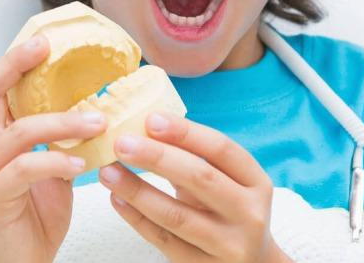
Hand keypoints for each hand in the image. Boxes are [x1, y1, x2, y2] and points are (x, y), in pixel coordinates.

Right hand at [0, 36, 108, 262]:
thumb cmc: (32, 221)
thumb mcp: (54, 173)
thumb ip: (62, 143)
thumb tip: (96, 113)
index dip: (16, 60)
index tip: (44, 40)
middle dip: (16, 65)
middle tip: (46, 49)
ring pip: (17, 132)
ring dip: (60, 122)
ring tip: (96, 121)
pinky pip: (22, 170)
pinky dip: (53, 161)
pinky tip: (78, 162)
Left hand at [97, 113, 290, 261]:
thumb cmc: (228, 210)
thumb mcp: (227, 182)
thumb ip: (194, 157)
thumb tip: (144, 126)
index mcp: (256, 183)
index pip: (222, 150)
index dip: (186, 132)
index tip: (150, 119)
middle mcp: (249, 214)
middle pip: (200, 178)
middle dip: (157, 157)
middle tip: (122, 142)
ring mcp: (228, 245)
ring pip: (176, 215)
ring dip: (137, 190)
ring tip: (108, 171)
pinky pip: (163, 240)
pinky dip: (136, 218)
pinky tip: (116, 199)